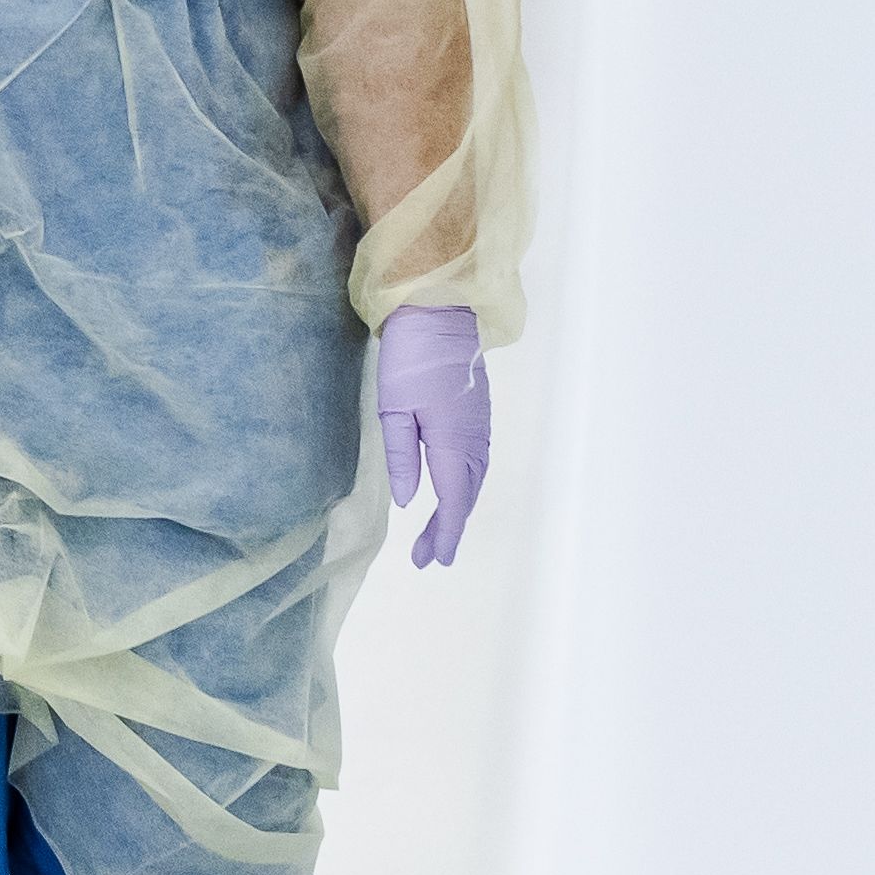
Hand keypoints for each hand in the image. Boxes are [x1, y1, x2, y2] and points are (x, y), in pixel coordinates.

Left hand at [374, 304, 489, 566]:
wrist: (438, 313)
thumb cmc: (410, 357)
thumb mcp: (394, 408)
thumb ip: (402, 457)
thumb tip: (407, 500)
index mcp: (453, 441)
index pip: (452, 500)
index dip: (442, 533)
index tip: (430, 560)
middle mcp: (474, 440)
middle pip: (466, 496)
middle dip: (447, 529)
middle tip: (426, 557)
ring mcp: (480, 428)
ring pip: (474, 482)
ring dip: (458, 510)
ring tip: (436, 534)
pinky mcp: (478, 416)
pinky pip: (476, 464)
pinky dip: (465, 488)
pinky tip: (452, 494)